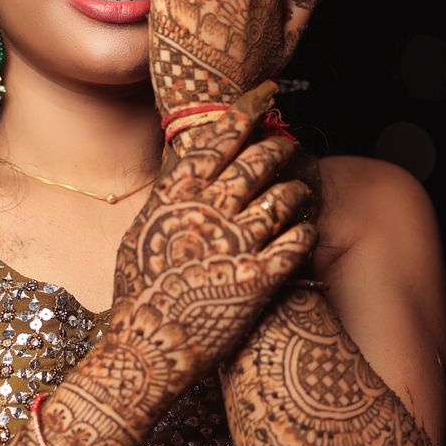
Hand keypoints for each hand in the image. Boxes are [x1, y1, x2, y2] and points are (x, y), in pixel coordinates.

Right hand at [101, 88, 317, 419]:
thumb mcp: (141, 233)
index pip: (220, 135)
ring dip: (298, 190)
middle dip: (282, 148)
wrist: (145, 351)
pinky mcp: (259, 277)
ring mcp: (235, 242)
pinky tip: (306, 233)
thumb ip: (169, 199)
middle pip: (261, 159)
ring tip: (300, 193)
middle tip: (291, 147)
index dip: (249, 110)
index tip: (268, 94)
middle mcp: (208, 210)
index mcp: (176, 194)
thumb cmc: (139, 294)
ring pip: (286, 196)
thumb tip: (185, 170)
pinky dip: (306, 232)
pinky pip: (298, 240)